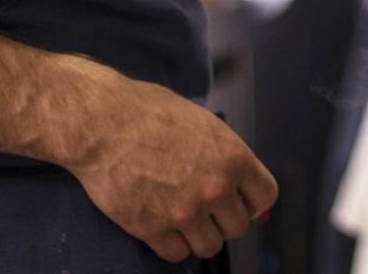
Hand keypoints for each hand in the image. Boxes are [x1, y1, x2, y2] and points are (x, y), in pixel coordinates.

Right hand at [65, 76, 277, 261]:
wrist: (102, 122)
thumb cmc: (149, 112)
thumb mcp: (202, 123)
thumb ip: (223, 154)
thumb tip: (235, 177)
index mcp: (233, 158)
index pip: (265, 197)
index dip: (251, 201)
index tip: (238, 201)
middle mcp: (216, 189)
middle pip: (237, 227)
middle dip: (222, 219)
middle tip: (203, 208)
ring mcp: (185, 212)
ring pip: (210, 246)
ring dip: (198, 236)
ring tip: (182, 219)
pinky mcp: (153, 229)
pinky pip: (176, 254)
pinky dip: (171, 245)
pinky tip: (162, 227)